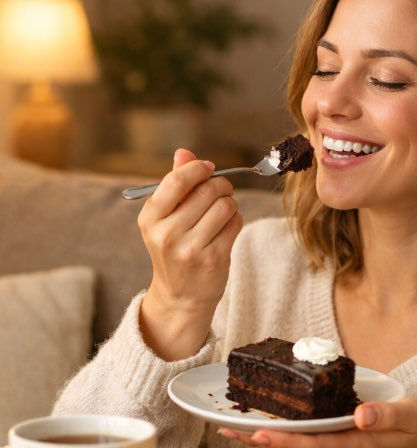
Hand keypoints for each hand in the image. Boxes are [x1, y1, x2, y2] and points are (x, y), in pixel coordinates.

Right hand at [138, 149, 242, 359]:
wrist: (181, 295)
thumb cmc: (174, 248)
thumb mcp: (165, 218)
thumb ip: (175, 184)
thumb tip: (184, 152)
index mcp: (150, 218)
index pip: (176, 180)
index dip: (197, 169)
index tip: (208, 168)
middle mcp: (167, 234)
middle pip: (207, 190)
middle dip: (220, 185)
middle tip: (221, 190)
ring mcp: (191, 248)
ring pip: (225, 205)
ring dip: (229, 203)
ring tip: (222, 211)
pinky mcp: (214, 259)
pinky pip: (235, 223)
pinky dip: (235, 220)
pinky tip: (226, 227)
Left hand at [219, 397, 416, 447]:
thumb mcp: (412, 417)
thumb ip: (387, 416)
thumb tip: (361, 414)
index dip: (286, 442)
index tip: (258, 434)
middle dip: (261, 440)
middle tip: (228, 427)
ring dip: (264, 439)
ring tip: (232, 426)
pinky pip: (302, 445)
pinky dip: (280, 436)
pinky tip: (263, 424)